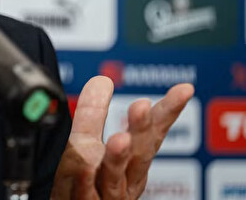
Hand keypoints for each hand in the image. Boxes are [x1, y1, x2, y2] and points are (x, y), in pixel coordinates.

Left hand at [51, 76, 193, 199]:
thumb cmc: (83, 187)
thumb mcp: (86, 145)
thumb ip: (93, 115)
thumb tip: (103, 80)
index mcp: (131, 162)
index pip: (152, 134)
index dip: (167, 112)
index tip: (185, 89)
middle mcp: (125, 180)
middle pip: (139, 154)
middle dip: (142, 131)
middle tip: (142, 105)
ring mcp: (107, 196)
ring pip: (115, 178)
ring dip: (118, 157)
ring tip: (120, 138)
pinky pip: (85, 196)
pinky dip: (85, 183)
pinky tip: (84, 169)